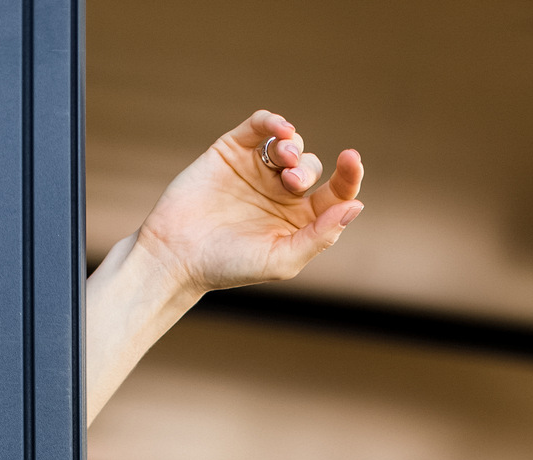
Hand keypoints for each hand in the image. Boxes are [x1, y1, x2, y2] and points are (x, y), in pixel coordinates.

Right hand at [133, 110, 363, 298]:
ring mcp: (258, 170)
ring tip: (282, 162)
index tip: (351, 160)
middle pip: (312, 168)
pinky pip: (260, 126)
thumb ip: (320, 236)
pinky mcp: (233, 151)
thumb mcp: (281, 259)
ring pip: (291, 144)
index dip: (349, 176)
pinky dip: (273, 122)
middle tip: (289, 182)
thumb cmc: (230, 266)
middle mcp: (282, 194)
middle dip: (306, 169)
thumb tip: (355, 206)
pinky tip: (280, 128)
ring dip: (293, 147)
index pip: (335, 194)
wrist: (177, 254)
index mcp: (299, 221)